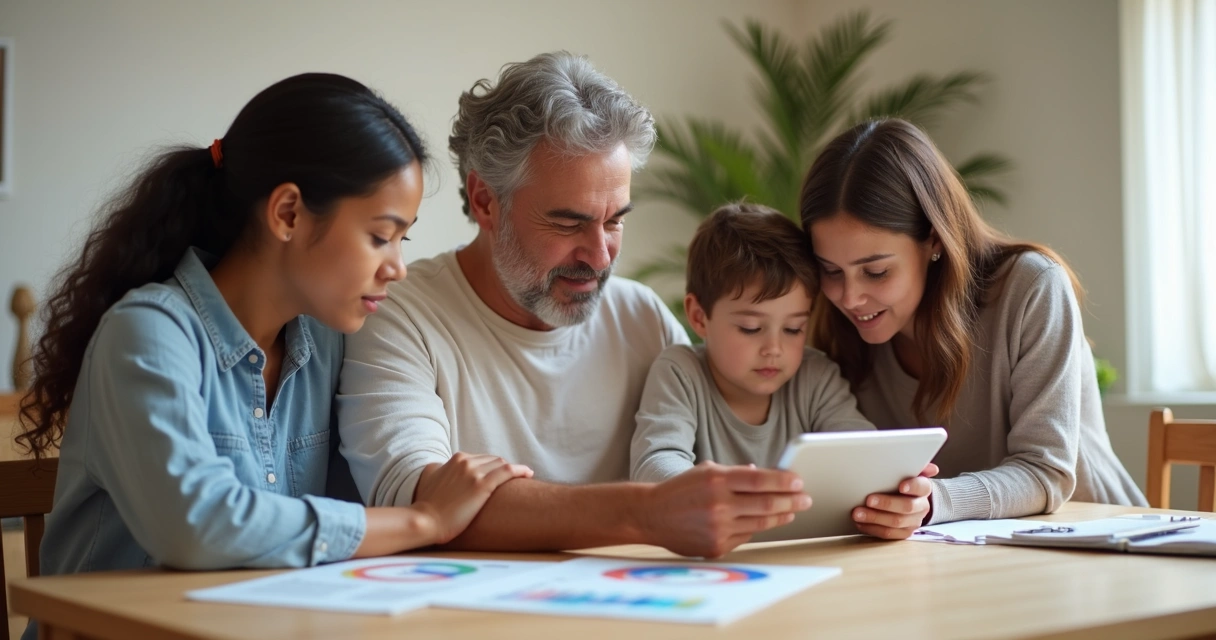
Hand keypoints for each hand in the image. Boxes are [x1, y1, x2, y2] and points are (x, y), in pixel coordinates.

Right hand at [413, 453, 532, 543]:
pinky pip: (508, 471)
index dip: (494, 467)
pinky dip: (521, 470)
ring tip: (524, 478)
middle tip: (513, 480)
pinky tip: (529, 474)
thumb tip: (440, 467)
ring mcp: (474, 472)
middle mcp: (466, 461)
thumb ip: (439, 469)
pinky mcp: (482, 486)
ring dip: (514, 470)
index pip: (483, 458)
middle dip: (504, 469)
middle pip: (495, 460)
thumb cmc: (428, 505)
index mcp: (457, 458)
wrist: (425, 520)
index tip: (501, 476)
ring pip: (502, 464)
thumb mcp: (431, 477)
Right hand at [643, 462, 810, 557]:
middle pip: (766, 503)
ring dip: (780, 516)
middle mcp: (718, 505)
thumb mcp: (705, 472)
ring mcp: (718, 528)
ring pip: (760, 522)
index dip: (783, 481)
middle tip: (806, 498)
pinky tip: (765, 521)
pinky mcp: (716, 547)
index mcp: (716, 480)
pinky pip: (745, 536)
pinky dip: (756, 527)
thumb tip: (763, 475)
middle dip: (791, 501)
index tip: (799, 481)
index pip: (760, 479)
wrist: (650, 515)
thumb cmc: (680, 490)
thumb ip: (735, 473)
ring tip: (792, 511)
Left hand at [852, 464, 934, 539]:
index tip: (901, 486)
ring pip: (896, 522)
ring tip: (857, 513)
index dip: (912, 486)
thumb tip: (932, 468)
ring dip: (875, 518)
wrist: (909, 500)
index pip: (922, 486)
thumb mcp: (908, 472)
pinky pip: (889, 534)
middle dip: (886, 504)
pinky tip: (860, 523)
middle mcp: (922, 506)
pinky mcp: (904, 533)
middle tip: (868, 500)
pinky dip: (873, 529)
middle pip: (907, 507)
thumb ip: (917, 467)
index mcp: (924, 488)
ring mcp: (914, 521)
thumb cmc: (903, 482)